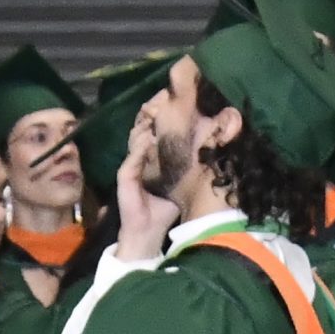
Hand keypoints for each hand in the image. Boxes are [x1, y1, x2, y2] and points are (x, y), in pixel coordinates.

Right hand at [114, 113, 178, 259]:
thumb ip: (188, 172)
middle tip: (163, 101)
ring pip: (136, 139)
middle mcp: (139, 159)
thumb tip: (210, 160)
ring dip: (146, 126)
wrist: (147, 232)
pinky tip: (149, 137)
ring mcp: (131, 166)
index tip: (173, 104)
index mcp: (150, 160)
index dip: (161, 119)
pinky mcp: (125, 175)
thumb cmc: (164, 212)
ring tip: (156, 113)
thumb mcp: (180, 186)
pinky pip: (133, 156)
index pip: (154, 134)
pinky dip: (141, 147)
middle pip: (143, 130)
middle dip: (152, 115)